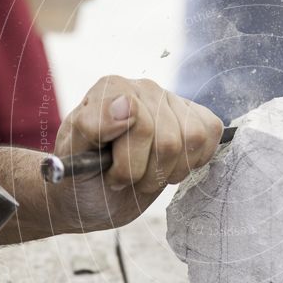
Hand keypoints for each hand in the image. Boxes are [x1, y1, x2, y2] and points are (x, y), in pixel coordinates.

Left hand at [48, 77, 223, 230]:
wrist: (94, 194)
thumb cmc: (80, 177)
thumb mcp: (71, 157)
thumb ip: (91, 126)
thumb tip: (127, 105)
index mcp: (111, 89)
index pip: (140, 121)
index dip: (129, 160)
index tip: (111, 176)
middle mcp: (144, 89)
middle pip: (169, 139)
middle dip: (147, 173)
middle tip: (126, 181)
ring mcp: (172, 101)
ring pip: (193, 139)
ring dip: (170, 171)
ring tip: (148, 175)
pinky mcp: (194, 118)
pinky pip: (211, 132)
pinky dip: (194, 160)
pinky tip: (170, 165)